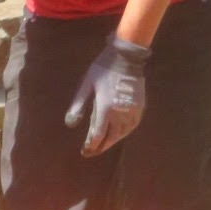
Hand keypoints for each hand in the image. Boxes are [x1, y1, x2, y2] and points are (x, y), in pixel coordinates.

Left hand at [65, 35, 149, 155]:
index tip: (85, 151)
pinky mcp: (140, 108)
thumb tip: (70, 124)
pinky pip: (132, 126)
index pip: (98, 134)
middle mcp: (120, 114)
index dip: (92, 145)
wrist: (126, 58)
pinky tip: (119, 134)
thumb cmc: (102, 69)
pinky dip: (124, 133)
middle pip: (111, 137)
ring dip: (112, 141)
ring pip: (122, 134)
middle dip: (101, 146)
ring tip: (103, 144)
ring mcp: (132, 111)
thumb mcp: (86, 85)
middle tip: (92, 151)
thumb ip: (78, 105)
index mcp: (105, 108)